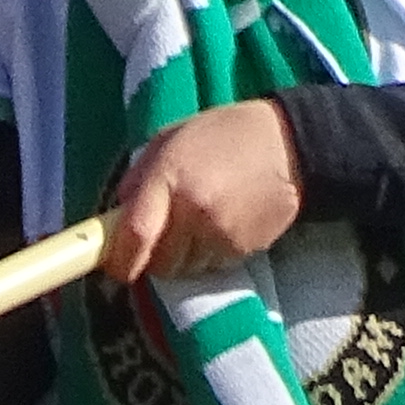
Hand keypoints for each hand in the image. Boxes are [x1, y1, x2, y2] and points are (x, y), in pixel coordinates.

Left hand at [95, 98, 303, 282]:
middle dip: (155, 257)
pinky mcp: (244, 249)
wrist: (289, 145)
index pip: (136, 236)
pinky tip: (222, 224)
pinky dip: (210, 254)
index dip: (120, 260)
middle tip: (163, 235)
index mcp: (170, 180)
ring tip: (198, 223)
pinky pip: (213, 266)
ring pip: (187, 269)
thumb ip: (139, 178)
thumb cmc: (222, 135)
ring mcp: (221, 234)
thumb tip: (118, 217)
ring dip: (184, 256)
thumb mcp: (170, 140)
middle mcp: (194, 212)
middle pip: (160, 264)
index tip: (116, 264)